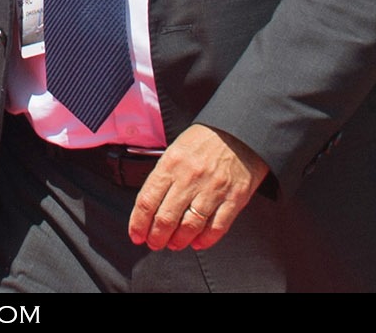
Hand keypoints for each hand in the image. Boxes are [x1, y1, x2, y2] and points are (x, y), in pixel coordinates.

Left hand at [128, 124, 269, 251]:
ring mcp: (213, 189)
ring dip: (178, 241)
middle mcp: (189, 178)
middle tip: (154, 243)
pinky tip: (198, 243)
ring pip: (189, 227)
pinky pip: (217, 227)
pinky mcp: (234, 198)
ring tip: (174, 244)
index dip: (138, 224)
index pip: (147, 201)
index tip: (136, 235)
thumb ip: (163, 176)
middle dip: (156, 238)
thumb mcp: (176, 150)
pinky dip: (205, 240)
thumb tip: (149, 207)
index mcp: (171, 164)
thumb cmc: (204, 141)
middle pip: (166, 218)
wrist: (239, 131)